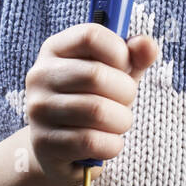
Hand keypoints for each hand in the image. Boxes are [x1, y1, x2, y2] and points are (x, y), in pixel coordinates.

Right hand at [23, 22, 159, 185]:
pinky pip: (92, 141)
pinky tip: (109, 142)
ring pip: (97, 111)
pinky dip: (112, 144)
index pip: (90, 36)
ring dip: (121, 120)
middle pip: (96, 75)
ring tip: (118, 123)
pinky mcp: (43, 142)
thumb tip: (147, 45)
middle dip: (126, 92)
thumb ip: (134, 56)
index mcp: (55, 49)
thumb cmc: (92, 101)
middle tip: (126, 102)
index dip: (119, 52)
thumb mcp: (115, 74)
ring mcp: (38, 109)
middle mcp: (40, 75)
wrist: (60, 149)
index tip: (126, 67)